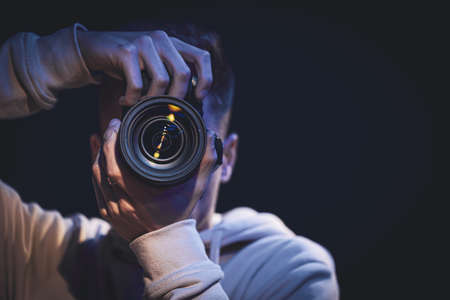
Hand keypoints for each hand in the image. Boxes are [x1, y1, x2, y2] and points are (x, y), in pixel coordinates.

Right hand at [77, 30, 212, 104]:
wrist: (94, 48)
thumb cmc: (127, 63)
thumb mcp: (153, 65)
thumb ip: (170, 74)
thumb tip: (187, 101)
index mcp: (173, 43)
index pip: (201, 57)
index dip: (206, 79)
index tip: (198, 97)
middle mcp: (161, 40)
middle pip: (183, 73)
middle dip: (176, 97)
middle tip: (164, 109)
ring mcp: (144, 43)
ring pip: (162, 80)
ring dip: (152, 99)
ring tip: (141, 104)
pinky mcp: (126, 51)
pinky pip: (138, 84)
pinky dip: (132, 98)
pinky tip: (125, 100)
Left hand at [91, 119, 218, 241]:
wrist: (167, 244)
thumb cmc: (180, 214)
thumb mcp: (196, 188)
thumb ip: (206, 161)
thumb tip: (210, 135)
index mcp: (139, 193)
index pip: (115, 162)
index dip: (113, 140)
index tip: (119, 123)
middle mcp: (121, 202)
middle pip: (102, 166)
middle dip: (105, 142)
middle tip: (113, 125)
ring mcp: (112, 209)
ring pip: (96, 176)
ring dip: (98, 155)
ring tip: (104, 138)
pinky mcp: (108, 214)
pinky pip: (95, 188)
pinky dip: (95, 171)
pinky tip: (97, 158)